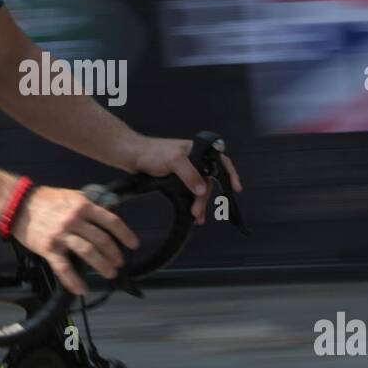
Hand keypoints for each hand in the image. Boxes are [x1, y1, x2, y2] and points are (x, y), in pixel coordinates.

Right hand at [10, 186, 140, 295]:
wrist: (18, 205)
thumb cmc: (45, 200)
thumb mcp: (71, 195)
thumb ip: (88, 205)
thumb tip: (107, 215)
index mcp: (82, 205)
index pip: (110, 221)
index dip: (124, 234)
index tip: (133, 244)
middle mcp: (74, 220)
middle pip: (101, 239)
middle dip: (114, 254)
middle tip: (119, 263)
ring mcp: (61, 235)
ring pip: (87, 252)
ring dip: (101, 265)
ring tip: (109, 273)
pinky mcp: (48, 248)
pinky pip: (63, 268)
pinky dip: (73, 281)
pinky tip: (82, 290)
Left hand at [126, 137, 243, 225]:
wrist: (132, 156)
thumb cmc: (152, 153)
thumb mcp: (174, 161)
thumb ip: (189, 174)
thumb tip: (202, 189)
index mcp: (198, 150)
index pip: (221, 161)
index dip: (230, 175)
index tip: (236, 188)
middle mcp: (195, 159)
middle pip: (209, 181)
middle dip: (206, 198)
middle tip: (198, 212)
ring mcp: (187, 169)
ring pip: (200, 188)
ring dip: (200, 203)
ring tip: (197, 217)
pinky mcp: (178, 178)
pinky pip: (190, 191)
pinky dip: (192, 202)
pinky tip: (192, 212)